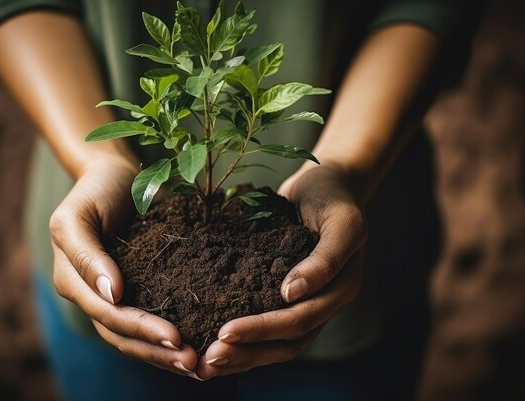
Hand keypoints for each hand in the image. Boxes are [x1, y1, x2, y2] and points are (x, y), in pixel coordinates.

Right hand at [49, 157, 199, 376]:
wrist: (113, 177)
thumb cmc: (94, 192)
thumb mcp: (77, 216)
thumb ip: (87, 255)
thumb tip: (112, 294)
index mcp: (73, 282)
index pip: (109, 315)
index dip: (142, 329)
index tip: (176, 337)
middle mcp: (92, 296)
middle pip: (123, 335)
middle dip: (158, 352)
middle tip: (194, 364)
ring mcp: (114, 296)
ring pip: (135, 337)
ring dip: (165, 355)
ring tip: (199, 367)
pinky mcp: (136, 290)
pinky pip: (150, 319)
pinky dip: (168, 338)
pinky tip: (196, 347)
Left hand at [196, 165, 366, 378]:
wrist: (328, 184)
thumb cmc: (333, 197)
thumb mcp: (341, 221)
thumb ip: (325, 258)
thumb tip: (291, 294)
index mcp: (341, 288)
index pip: (301, 319)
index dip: (264, 329)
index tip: (226, 330)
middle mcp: (325, 301)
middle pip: (288, 341)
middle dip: (248, 351)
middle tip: (209, 357)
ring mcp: (308, 300)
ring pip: (279, 343)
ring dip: (245, 355)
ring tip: (207, 363)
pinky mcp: (288, 293)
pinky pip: (269, 322)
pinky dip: (246, 337)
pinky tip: (215, 341)